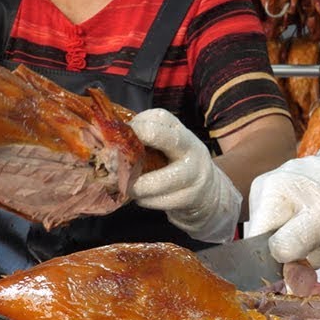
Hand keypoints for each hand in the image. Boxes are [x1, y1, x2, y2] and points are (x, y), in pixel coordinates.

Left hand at [129, 108, 240, 243]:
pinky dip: (147, 201)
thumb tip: (111, 140)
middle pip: (170, 139)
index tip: (121, 136)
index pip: (161, 118)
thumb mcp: (167, 147)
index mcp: (180, 131)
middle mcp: (191, 148)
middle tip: (120, 162)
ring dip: (140, 186)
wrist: (208, 192)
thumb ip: (146, 141)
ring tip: (127, 188)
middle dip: (143, 146)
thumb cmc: (176, 165)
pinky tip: (140, 199)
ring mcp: (195, 174)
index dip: (138, 125)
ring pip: (164, 180)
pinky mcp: (192, 197)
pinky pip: (165, 201)